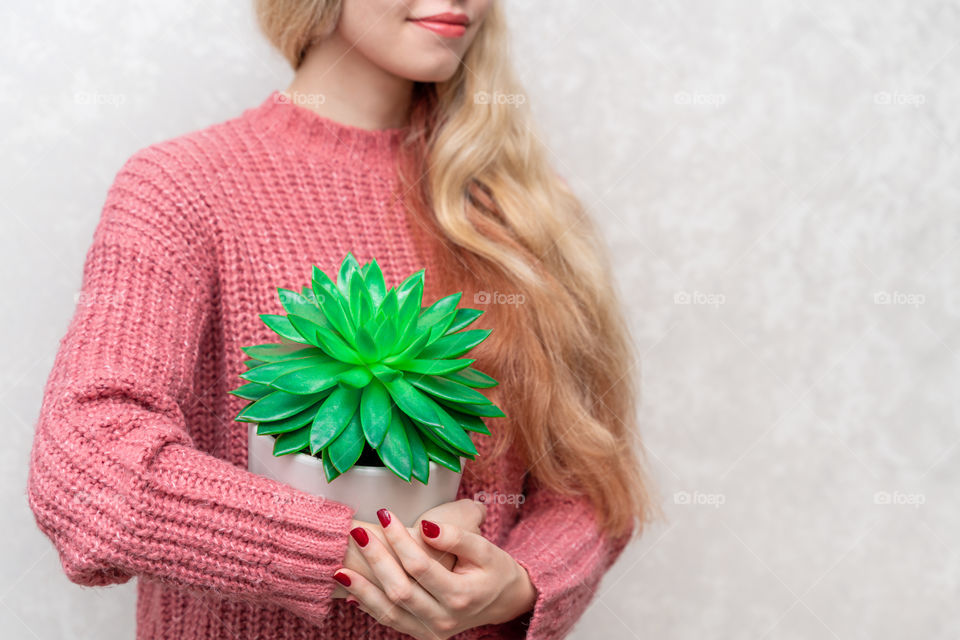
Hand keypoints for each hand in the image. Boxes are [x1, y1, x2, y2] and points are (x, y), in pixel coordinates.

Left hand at [332, 508, 536, 638]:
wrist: (503, 601)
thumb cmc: (494, 569)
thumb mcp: (484, 549)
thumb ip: (456, 538)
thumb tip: (425, 526)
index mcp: (461, 596)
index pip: (420, 566)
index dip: (399, 539)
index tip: (385, 514)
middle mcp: (444, 619)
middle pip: (401, 590)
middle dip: (376, 560)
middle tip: (357, 533)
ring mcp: (431, 632)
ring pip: (390, 611)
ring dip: (363, 589)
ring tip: (339, 568)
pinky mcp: (421, 634)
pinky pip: (390, 622)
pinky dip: (369, 605)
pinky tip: (352, 589)